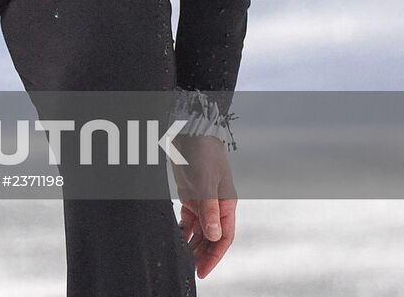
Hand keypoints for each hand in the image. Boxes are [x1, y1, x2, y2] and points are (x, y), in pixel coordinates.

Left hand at [172, 134, 237, 277]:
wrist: (191, 132)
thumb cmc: (204, 153)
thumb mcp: (207, 182)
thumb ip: (210, 209)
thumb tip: (213, 235)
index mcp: (226, 204)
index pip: (223, 237)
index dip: (214, 256)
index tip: (202, 270)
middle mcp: (216, 206)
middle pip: (211, 237)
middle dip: (202, 254)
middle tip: (191, 269)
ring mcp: (202, 200)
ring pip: (199, 230)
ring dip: (192, 244)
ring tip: (184, 258)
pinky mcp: (189, 195)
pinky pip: (188, 218)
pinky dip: (183, 229)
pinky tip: (177, 238)